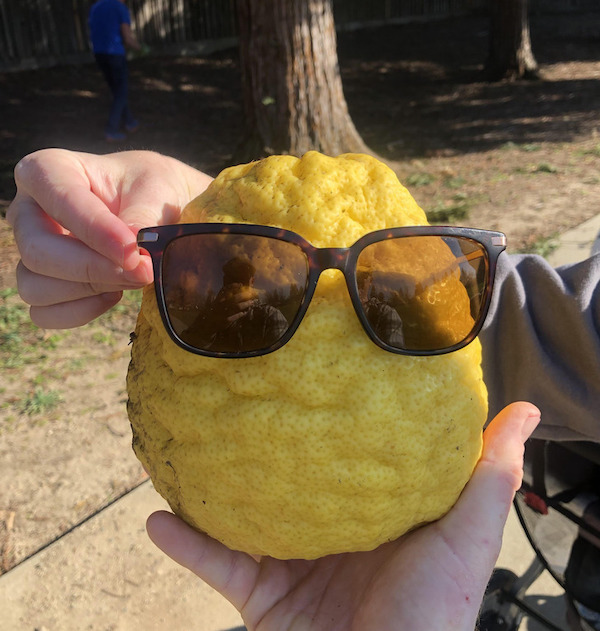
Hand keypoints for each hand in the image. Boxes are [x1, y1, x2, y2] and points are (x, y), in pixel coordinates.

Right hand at [6, 148, 211, 327]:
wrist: (158, 209)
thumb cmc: (152, 189)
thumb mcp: (158, 191)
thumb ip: (144, 217)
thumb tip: (133, 252)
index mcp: (50, 170)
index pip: (58, 199)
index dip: (94, 229)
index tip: (133, 251)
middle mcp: (29, 211)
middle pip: (37, 251)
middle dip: (93, 269)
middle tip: (142, 272)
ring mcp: (31, 250)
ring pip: (35, 287)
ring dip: (90, 291)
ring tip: (134, 278)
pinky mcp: (43, 284)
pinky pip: (44, 313)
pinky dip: (81, 311)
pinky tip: (115, 295)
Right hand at [147, 401, 539, 630]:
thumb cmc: (432, 615)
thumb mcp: (462, 537)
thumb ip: (487, 475)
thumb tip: (526, 408)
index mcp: (375, 513)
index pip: (351, 457)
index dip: (335, 422)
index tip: (314, 378)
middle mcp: (333, 533)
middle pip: (290, 482)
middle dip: (264, 447)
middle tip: (240, 399)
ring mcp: (294, 565)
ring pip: (246, 516)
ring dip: (216, 487)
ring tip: (189, 447)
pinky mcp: (262, 599)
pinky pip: (216, 565)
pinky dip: (187, 544)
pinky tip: (158, 517)